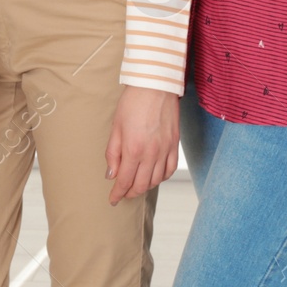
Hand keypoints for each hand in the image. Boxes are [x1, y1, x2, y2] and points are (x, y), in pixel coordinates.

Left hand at [105, 86, 178, 204]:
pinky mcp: (175, 145)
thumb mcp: (116, 127)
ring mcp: (165, 150)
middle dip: (130, 192)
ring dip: (145, 186)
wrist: (155, 86)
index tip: (113, 200)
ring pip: (157, 180)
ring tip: (137, 184)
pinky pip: (170, 169)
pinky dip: (162, 177)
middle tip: (123, 192)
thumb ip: (112, 153)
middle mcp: (151, 153)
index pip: (124, 180)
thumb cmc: (132, 103)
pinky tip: (155, 176)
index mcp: (133, 149)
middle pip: (141, 184)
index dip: (118, 193)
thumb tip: (111, 174)